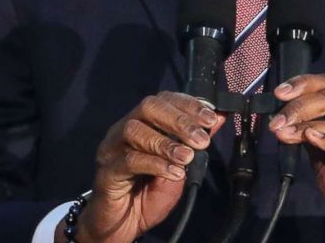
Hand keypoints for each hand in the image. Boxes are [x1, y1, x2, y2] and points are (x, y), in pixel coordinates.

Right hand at [70, 92, 224, 242]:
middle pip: (148, 107)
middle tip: (201, 139)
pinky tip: (173, 172)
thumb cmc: (150, 194)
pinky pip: (129, 160)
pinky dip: (156, 164)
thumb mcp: (180, 166)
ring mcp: (112, 148)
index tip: (210, 118)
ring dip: (166, 142)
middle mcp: (124, 129)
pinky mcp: (107, 171)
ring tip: (187, 157)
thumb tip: (218, 118)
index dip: (188, 104)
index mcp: (143, 123)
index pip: (164, 100)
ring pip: (135, 130)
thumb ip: (194, 142)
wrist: (124, 225)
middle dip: (179, 120)